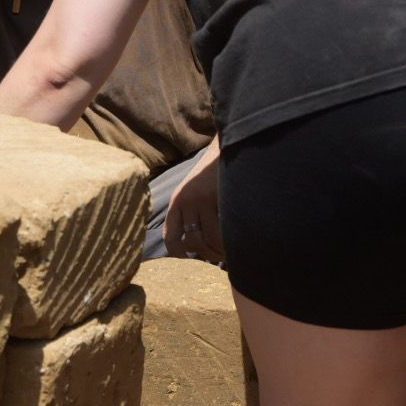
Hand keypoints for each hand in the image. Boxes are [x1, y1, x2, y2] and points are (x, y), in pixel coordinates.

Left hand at [164, 140, 223, 261]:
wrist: (228, 146)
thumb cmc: (214, 172)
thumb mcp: (195, 189)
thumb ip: (192, 212)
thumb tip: (194, 244)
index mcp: (178, 200)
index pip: (170, 234)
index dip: (177, 252)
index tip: (189, 259)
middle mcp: (186, 201)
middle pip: (192, 241)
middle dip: (205, 254)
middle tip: (217, 257)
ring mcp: (202, 199)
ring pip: (207, 239)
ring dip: (218, 252)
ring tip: (228, 253)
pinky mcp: (219, 198)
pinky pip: (222, 231)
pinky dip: (228, 243)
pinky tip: (235, 243)